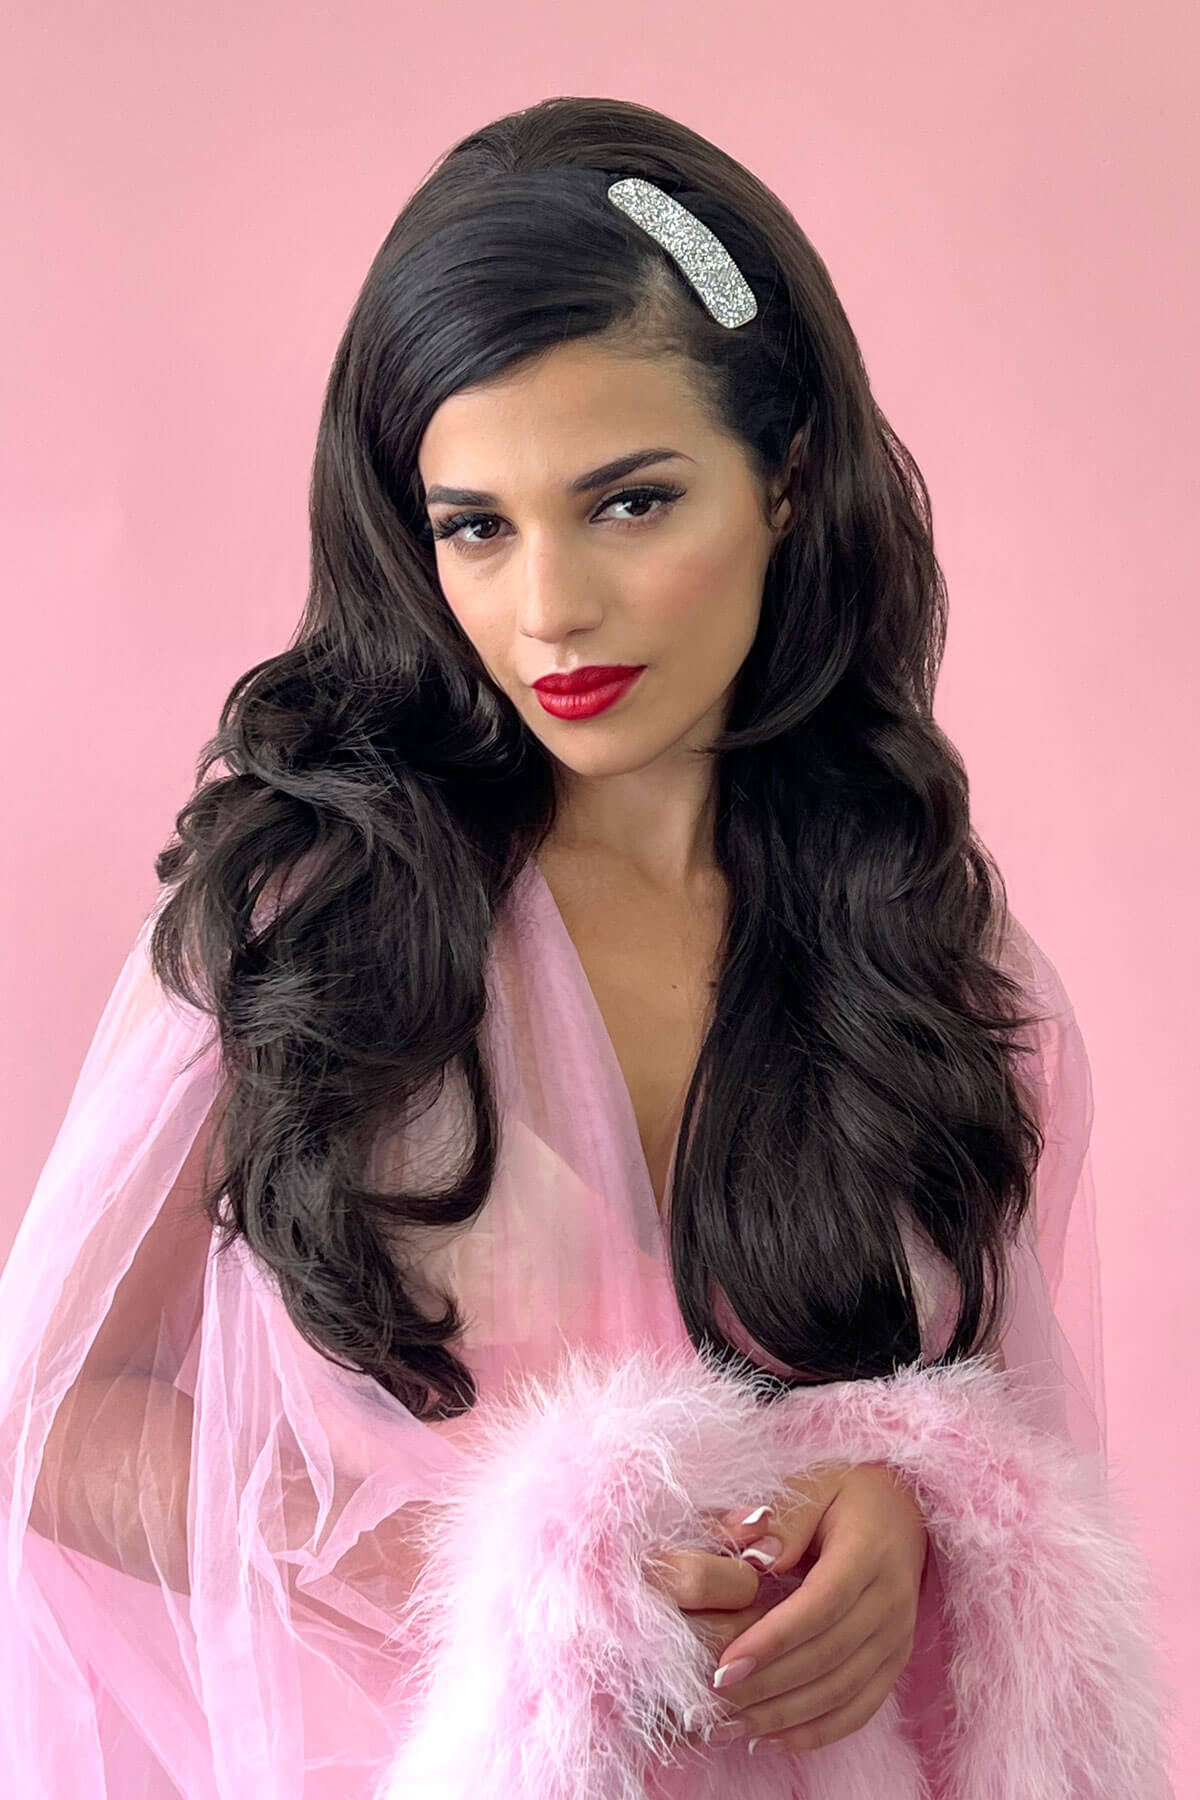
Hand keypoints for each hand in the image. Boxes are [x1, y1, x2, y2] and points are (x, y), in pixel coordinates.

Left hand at [647, 1461, 927, 1756]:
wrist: (904, 1509)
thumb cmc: (845, 1494)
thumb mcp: (815, 1484)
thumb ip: (785, 1518)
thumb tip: (755, 1557)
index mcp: (869, 1552)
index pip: (821, 1605)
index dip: (773, 1639)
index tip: (725, 1664)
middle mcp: (891, 1600)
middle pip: (829, 1655)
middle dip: (769, 1684)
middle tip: (713, 1696)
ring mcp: (897, 1637)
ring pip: (843, 1691)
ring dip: (786, 1715)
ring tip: (731, 1725)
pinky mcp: (896, 1661)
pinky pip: (860, 1708)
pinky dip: (818, 1731)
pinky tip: (773, 1737)